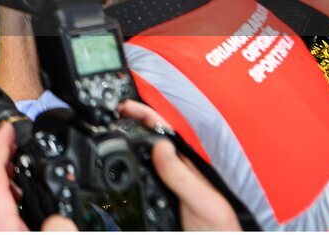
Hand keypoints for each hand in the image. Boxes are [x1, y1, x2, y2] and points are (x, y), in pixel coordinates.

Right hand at [117, 101, 240, 231]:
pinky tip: (117, 166)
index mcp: (189, 164)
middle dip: (130, 124)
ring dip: (126, 145)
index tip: (124, 107)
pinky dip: (126, 170)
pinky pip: (139, 180)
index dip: (144, 115)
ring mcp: (166, 185)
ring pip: (143, 158)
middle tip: (110, 115)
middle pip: (150, 141)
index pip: (164, 131)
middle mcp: (176, 171)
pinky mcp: (157, 201)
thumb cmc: (219, 229)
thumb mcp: (202, 200)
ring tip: (110, 132)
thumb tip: (161, 146)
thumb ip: (182, 175)